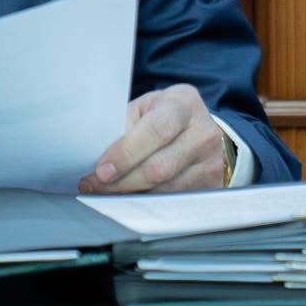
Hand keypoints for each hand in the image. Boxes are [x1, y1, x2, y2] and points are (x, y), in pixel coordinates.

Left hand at [78, 84, 226, 194]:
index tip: (102, 170)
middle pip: (159, 168)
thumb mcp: (146, 108)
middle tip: (95, 185)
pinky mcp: (211, 186)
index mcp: (184, 104)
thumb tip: (95, 155)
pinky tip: (129, 197)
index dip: (126, 153)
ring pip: (165, 190)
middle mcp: (204, 133)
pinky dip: (146, 202)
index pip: (156, 131)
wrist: (202, 129)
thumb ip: (125, 126)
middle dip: (122, 181)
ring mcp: (211, 163)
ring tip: (107, 192)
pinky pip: (173, 201)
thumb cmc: (165, 115)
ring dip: (130, 195)